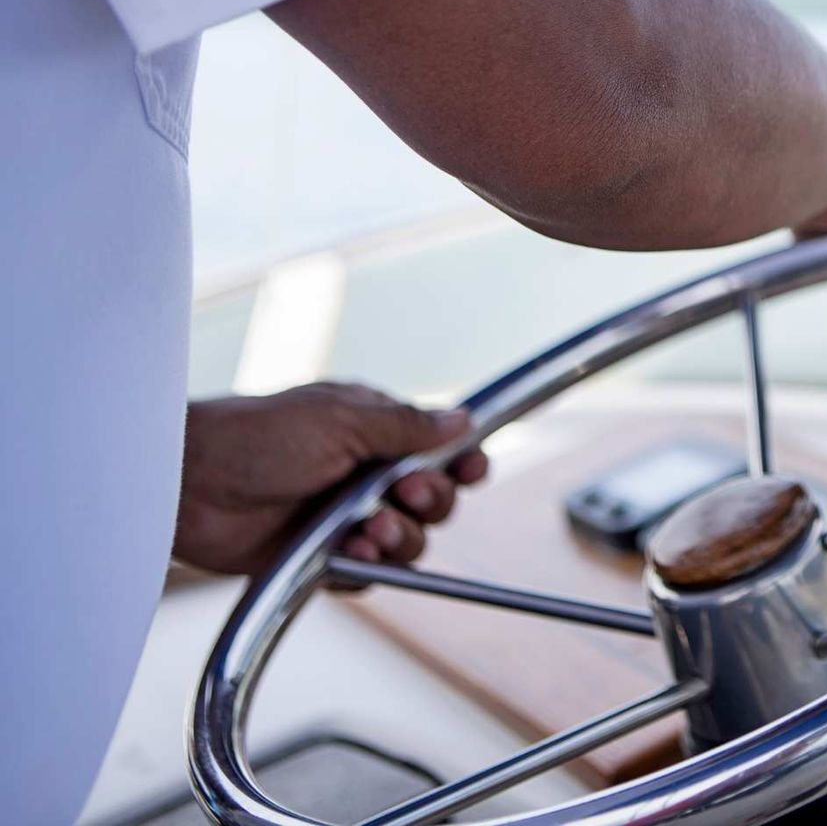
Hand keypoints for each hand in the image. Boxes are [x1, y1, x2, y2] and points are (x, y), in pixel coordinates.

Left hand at [175, 382, 487, 576]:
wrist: (187, 488)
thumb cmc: (254, 437)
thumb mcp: (339, 420)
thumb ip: (405, 425)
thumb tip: (461, 419)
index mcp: (373, 433)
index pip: (438, 450)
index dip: (461, 463)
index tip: (470, 470)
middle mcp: (365, 476)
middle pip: (435, 501)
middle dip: (431, 501)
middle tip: (407, 493)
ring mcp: (345, 518)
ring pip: (409, 542)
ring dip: (400, 537)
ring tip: (370, 529)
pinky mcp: (324, 558)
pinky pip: (370, 574)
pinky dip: (367, 567)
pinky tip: (347, 552)